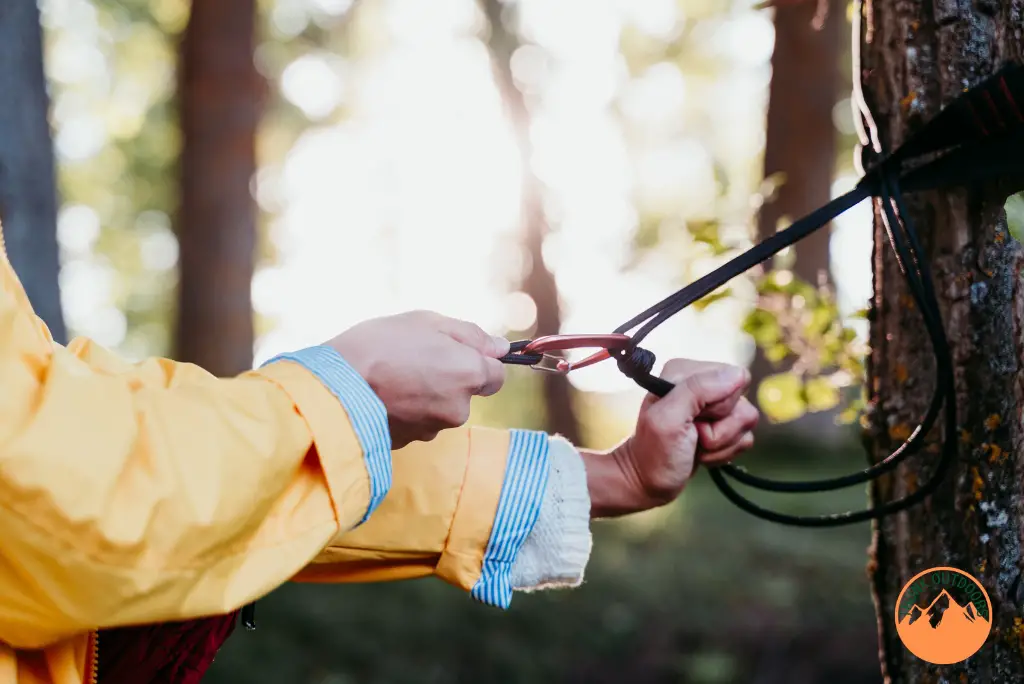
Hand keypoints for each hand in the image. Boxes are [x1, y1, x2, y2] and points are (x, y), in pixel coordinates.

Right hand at [327, 311, 509, 447]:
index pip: (496, 375)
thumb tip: (499, 347)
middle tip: (413, 359)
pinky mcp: (410, 443)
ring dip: (425, 395)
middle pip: (466, 393)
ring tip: (392, 377)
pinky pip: (417, 422)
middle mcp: (459, 408)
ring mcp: (434, 429)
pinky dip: (407, 411)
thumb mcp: (426, 322)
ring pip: (440, 409)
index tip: (454, 352)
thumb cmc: (379, 346)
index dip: (477, 361)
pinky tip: (383, 395)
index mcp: (469, 374)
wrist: (334, 389)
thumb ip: (470, 335)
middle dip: (448, 378)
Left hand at [583, 359, 757, 517]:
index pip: (734, 376)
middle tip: (692, 434)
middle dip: (720, 427)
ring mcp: (714, 407)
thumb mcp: (668, 419)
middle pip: (742, 401)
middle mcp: (702, 384)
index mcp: (686, 372)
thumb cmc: (654, 452)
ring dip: (721, 443)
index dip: (721, 403)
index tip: (695, 417)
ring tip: (695, 445)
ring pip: (746, 420)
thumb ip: (697, 390)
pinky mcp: (723, 427)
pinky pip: (745, 438)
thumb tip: (735, 375)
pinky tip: (702, 453)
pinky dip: (724, 452)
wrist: (648, 481)